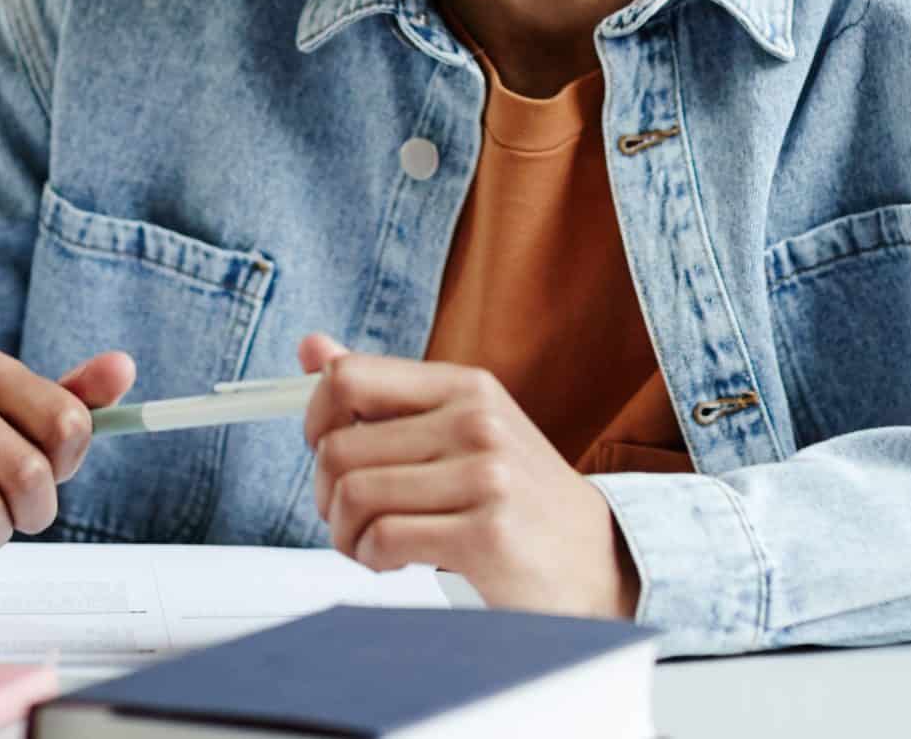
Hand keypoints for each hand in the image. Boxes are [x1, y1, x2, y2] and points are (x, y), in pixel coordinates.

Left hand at [302, 334, 639, 618]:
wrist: (599, 562)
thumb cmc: (517, 497)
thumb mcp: (460, 428)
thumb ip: (384, 392)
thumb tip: (311, 347)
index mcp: (466, 386)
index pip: (348, 376)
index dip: (315, 420)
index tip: (325, 452)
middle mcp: (477, 422)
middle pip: (339, 447)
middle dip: (326, 496)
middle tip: (350, 518)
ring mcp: (486, 477)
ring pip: (355, 496)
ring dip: (345, 534)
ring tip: (370, 544)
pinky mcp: (486, 536)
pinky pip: (384, 539)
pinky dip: (372, 559)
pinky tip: (395, 562)